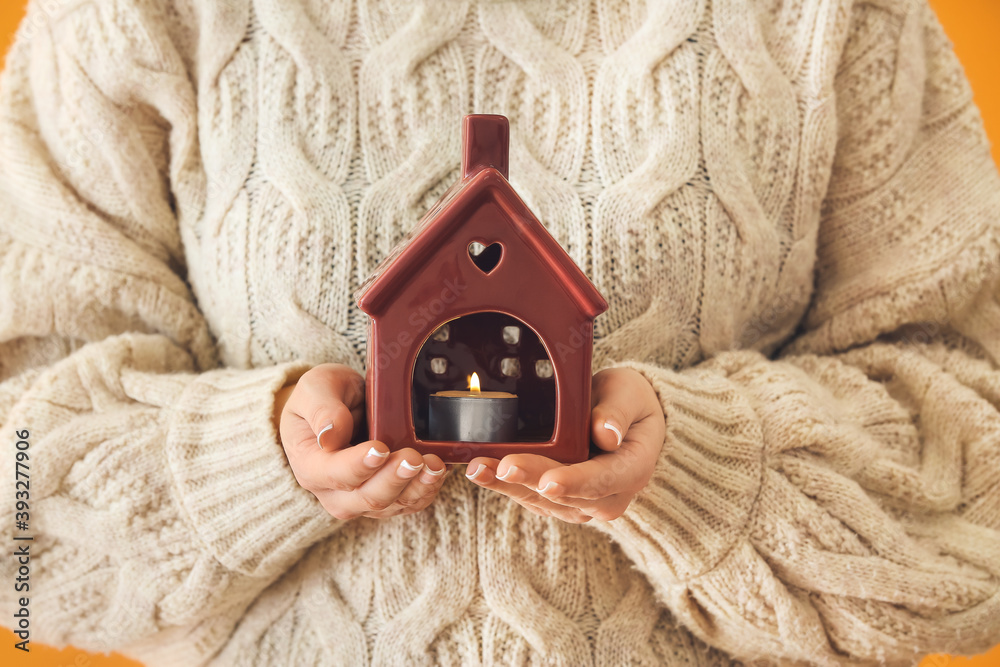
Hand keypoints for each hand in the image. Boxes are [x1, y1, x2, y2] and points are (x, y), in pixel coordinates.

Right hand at [277, 363, 450, 519]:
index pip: (334, 474)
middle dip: (394, 479)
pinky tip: (438, 471)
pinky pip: (408, 503)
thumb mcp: (314, 389)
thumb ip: (321, 409)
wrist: (334, 410)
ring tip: (434, 465)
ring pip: (391, 505)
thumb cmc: (321, 398)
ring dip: (416, 487)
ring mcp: (360, 499)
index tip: (380, 448)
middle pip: (367, 498)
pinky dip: (426, 490)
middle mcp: (333, 491)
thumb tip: (330, 434)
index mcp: (310, 466)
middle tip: (413, 457)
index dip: (358, 465)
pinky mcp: (385, 498)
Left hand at [464, 367, 664, 522]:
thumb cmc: (627, 401)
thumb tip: (607, 435)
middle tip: (502, 466)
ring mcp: (582, 502)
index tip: (550, 481)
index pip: (603, 481)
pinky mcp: (558, 500)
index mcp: (632, 470)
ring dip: (508, 486)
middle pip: (566, 496)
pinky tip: (481, 471)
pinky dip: (503, 485)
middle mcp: (608, 495)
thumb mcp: (629, 393)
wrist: (623, 418)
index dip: (575, 482)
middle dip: (531, 481)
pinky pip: (529, 496)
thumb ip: (618, 412)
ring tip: (479, 468)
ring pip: (542, 501)